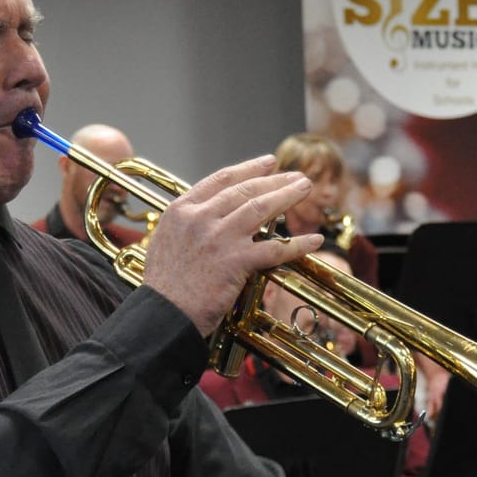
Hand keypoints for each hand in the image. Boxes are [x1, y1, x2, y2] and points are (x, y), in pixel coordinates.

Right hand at [142, 158, 321, 335]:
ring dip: (287, 196)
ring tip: (305, 189)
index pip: (221, 180)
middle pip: (245, 190)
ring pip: (260, 208)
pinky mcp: (235, 261)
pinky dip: (297, 245)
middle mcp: (200, 218)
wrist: (162, 314)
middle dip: (275, 180)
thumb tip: (210, 216)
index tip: (268, 163)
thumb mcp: (166, 241)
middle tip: (296, 177)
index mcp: (182, 210)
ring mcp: (219, 238)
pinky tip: (314, 240)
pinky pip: (273, 249)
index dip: (249, 169)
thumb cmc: (164, 286)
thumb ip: (188, 224)